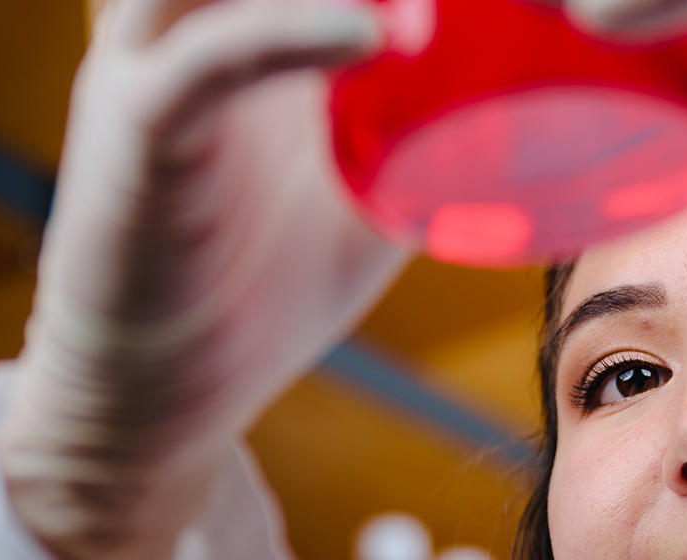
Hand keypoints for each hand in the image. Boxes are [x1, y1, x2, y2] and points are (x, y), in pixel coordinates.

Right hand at [0, 1, 409, 559]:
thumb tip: (551, 99)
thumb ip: (440, 124)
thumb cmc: (266, 278)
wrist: (163, 394)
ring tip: (426, 7)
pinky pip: (209, 59)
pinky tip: (378, 38)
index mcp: (245, 14)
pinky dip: (297, 31)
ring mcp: (153, 63)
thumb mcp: (379, 181)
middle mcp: (188, 17)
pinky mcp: (135, 130)